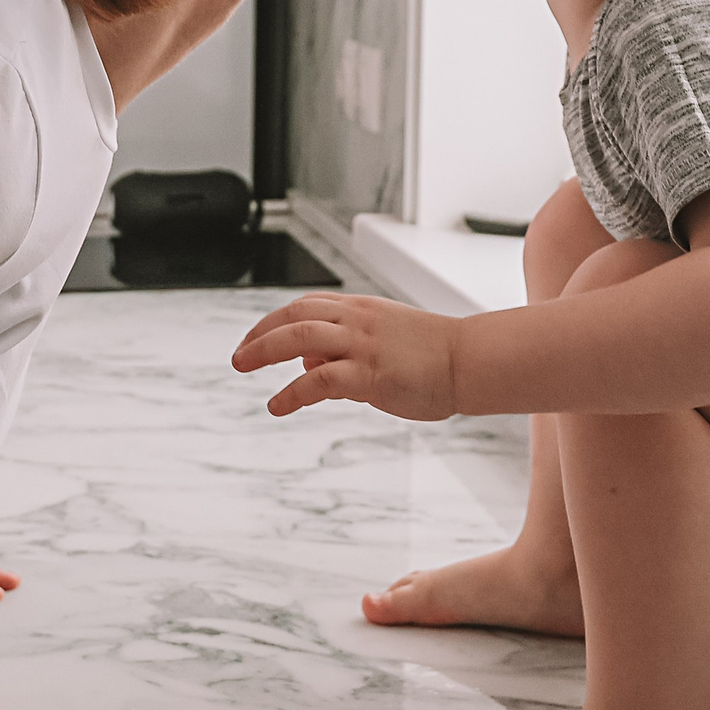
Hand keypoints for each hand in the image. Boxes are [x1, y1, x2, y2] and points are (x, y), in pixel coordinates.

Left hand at [231, 292, 460, 420]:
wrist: (471, 361)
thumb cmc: (435, 355)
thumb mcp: (385, 342)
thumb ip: (347, 351)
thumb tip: (311, 367)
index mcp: (361, 309)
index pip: (306, 304)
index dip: (274, 320)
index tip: (255, 338)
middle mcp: (357, 320)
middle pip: (294, 315)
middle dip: (259, 333)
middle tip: (238, 355)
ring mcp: (363, 345)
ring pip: (300, 337)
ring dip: (264, 350)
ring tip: (242, 366)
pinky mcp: (370, 374)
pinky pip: (319, 380)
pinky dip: (291, 392)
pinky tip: (278, 405)